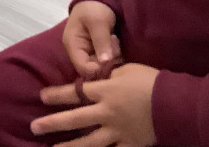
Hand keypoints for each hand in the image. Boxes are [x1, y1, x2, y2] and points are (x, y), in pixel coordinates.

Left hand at [31, 64, 159, 146]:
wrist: (174, 104)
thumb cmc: (150, 81)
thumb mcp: (126, 70)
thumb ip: (108, 74)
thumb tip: (94, 73)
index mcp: (105, 91)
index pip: (75, 92)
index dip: (57, 94)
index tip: (42, 96)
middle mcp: (106, 112)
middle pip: (75, 119)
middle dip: (52, 123)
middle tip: (34, 127)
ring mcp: (117, 131)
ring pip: (88, 143)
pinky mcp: (128, 144)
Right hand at [64, 1, 121, 78]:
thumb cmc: (94, 7)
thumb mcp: (98, 21)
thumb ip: (101, 41)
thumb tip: (106, 62)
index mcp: (72, 45)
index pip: (83, 68)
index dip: (98, 68)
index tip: (110, 58)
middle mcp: (78, 52)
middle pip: (92, 69)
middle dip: (106, 61)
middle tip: (114, 44)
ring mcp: (88, 52)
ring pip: (100, 66)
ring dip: (111, 56)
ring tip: (114, 39)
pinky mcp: (97, 51)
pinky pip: (105, 60)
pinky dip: (112, 54)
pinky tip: (115, 43)